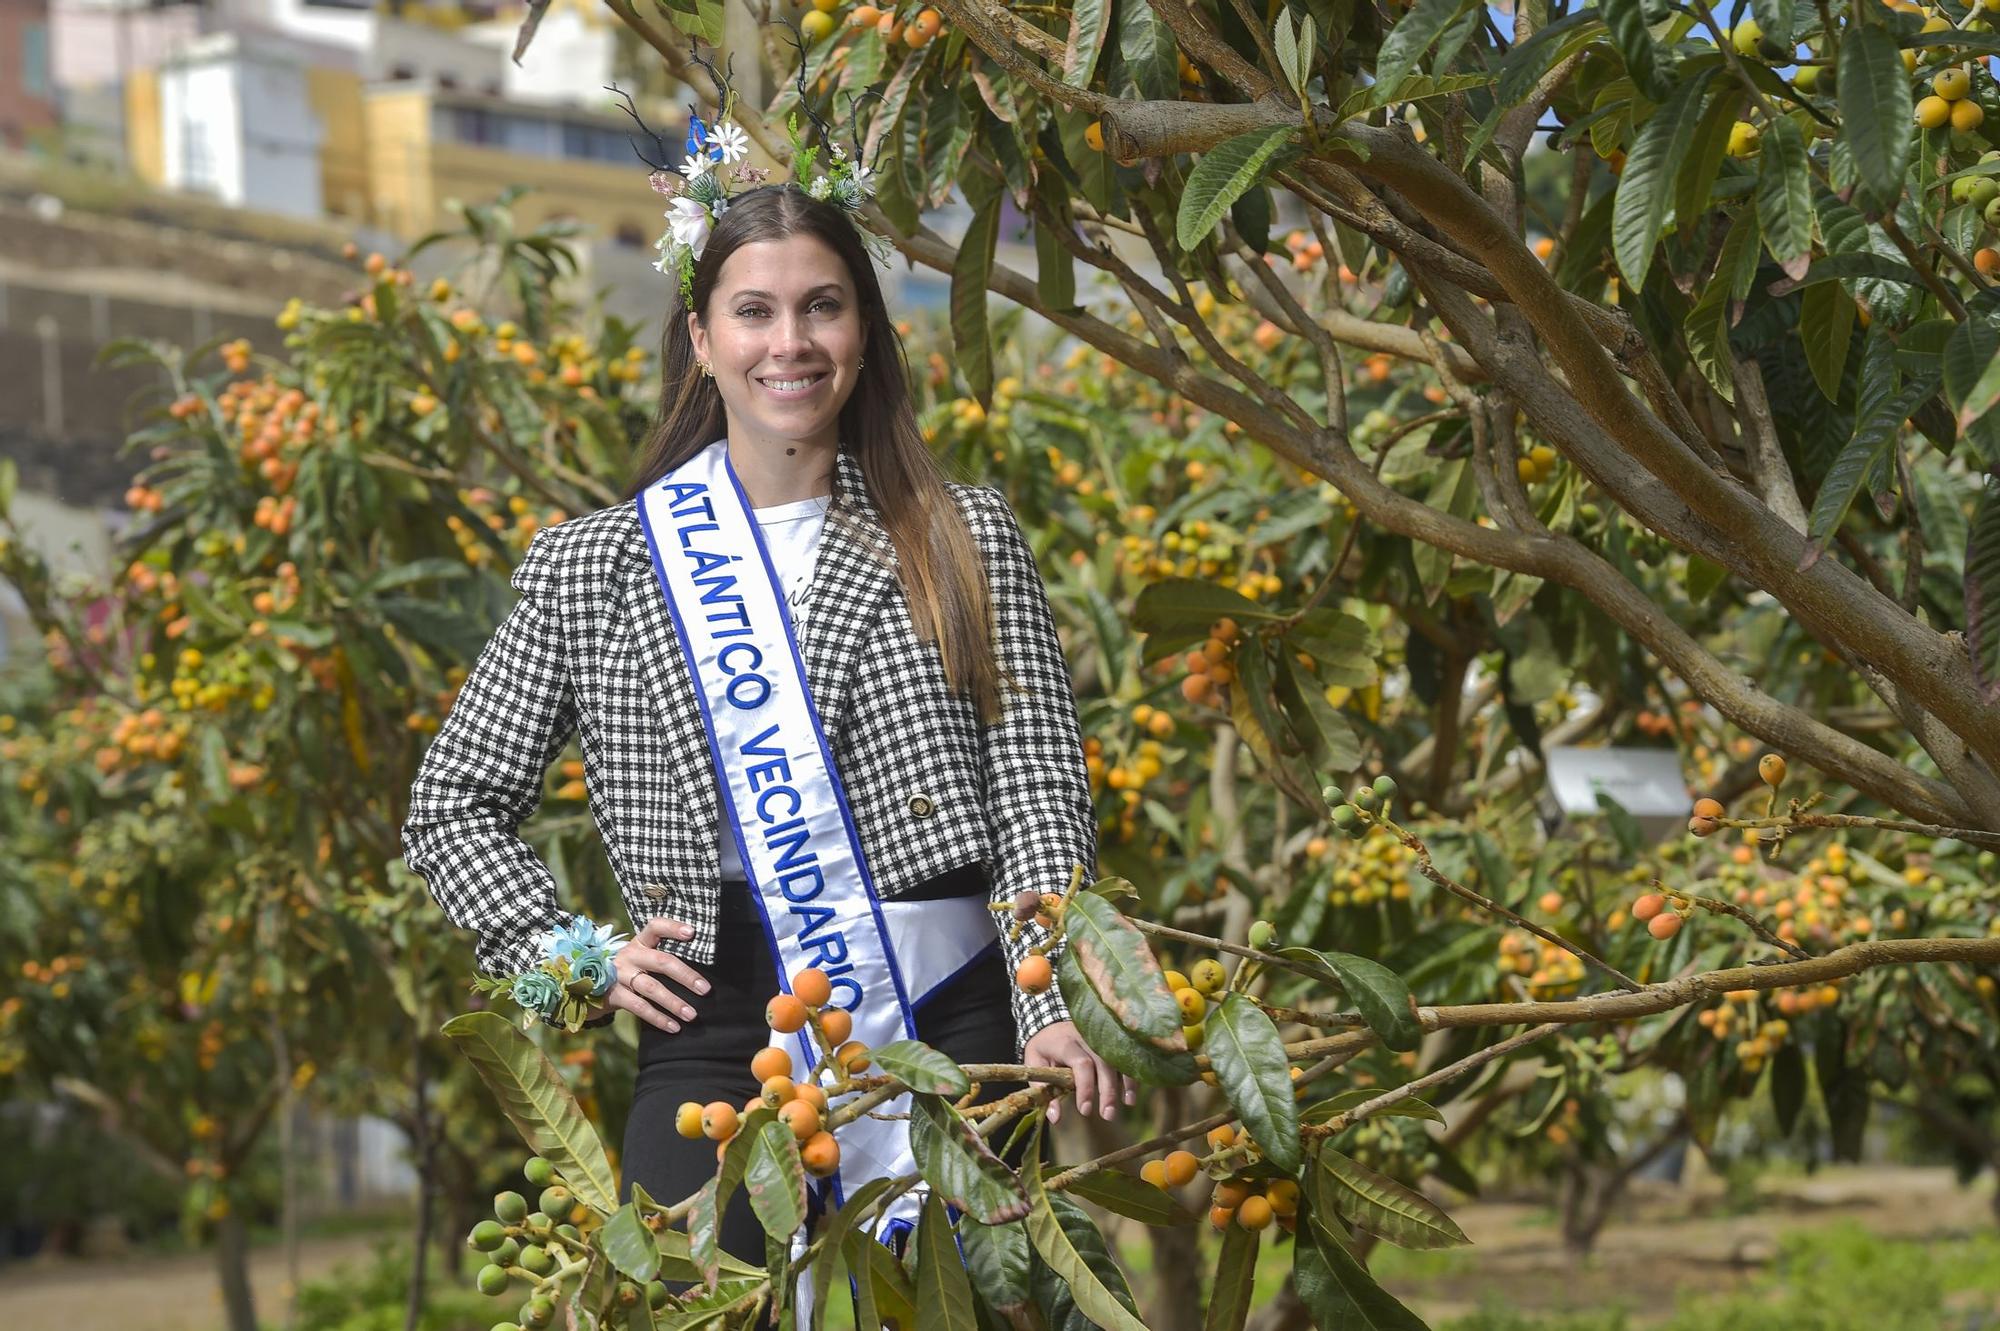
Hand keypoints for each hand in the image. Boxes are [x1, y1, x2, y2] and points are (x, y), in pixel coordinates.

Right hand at [582, 917, 710, 1032]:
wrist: (589, 985)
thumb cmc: (630, 969)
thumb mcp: (641, 956)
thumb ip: (662, 956)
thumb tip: (699, 973)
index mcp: (640, 942)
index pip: (656, 927)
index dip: (673, 928)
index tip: (693, 933)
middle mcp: (630, 955)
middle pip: (661, 961)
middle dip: (686, 976)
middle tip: (705, 989)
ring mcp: (620, 975)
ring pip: (651, 988)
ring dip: (674, 1003)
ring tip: (692, 1014)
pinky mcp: (614, 995)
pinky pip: (639, 1007)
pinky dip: (658, 1019)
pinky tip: (674, 1027)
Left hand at [1022, 1020, 1136, 1124]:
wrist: (1052, 1020)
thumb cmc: (1044, 1047)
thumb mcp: (1035, 1064)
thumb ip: (1043, 1089)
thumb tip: (1055, 1118)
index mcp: (1066, 1043)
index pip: (1081, 1064)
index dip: (1085, 1087)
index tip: (1085, 1110)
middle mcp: (1087, 1038)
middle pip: (1103, 1063)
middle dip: (1108, 1091)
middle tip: (1108, 1115)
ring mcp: (1102, 1037)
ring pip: (1118, 1059)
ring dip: (1125, 1082)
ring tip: (1127, 1104)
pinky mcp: (1111, 1040)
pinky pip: (1125, 1057)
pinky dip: (1131, 1075)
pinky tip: (1131, 1094)